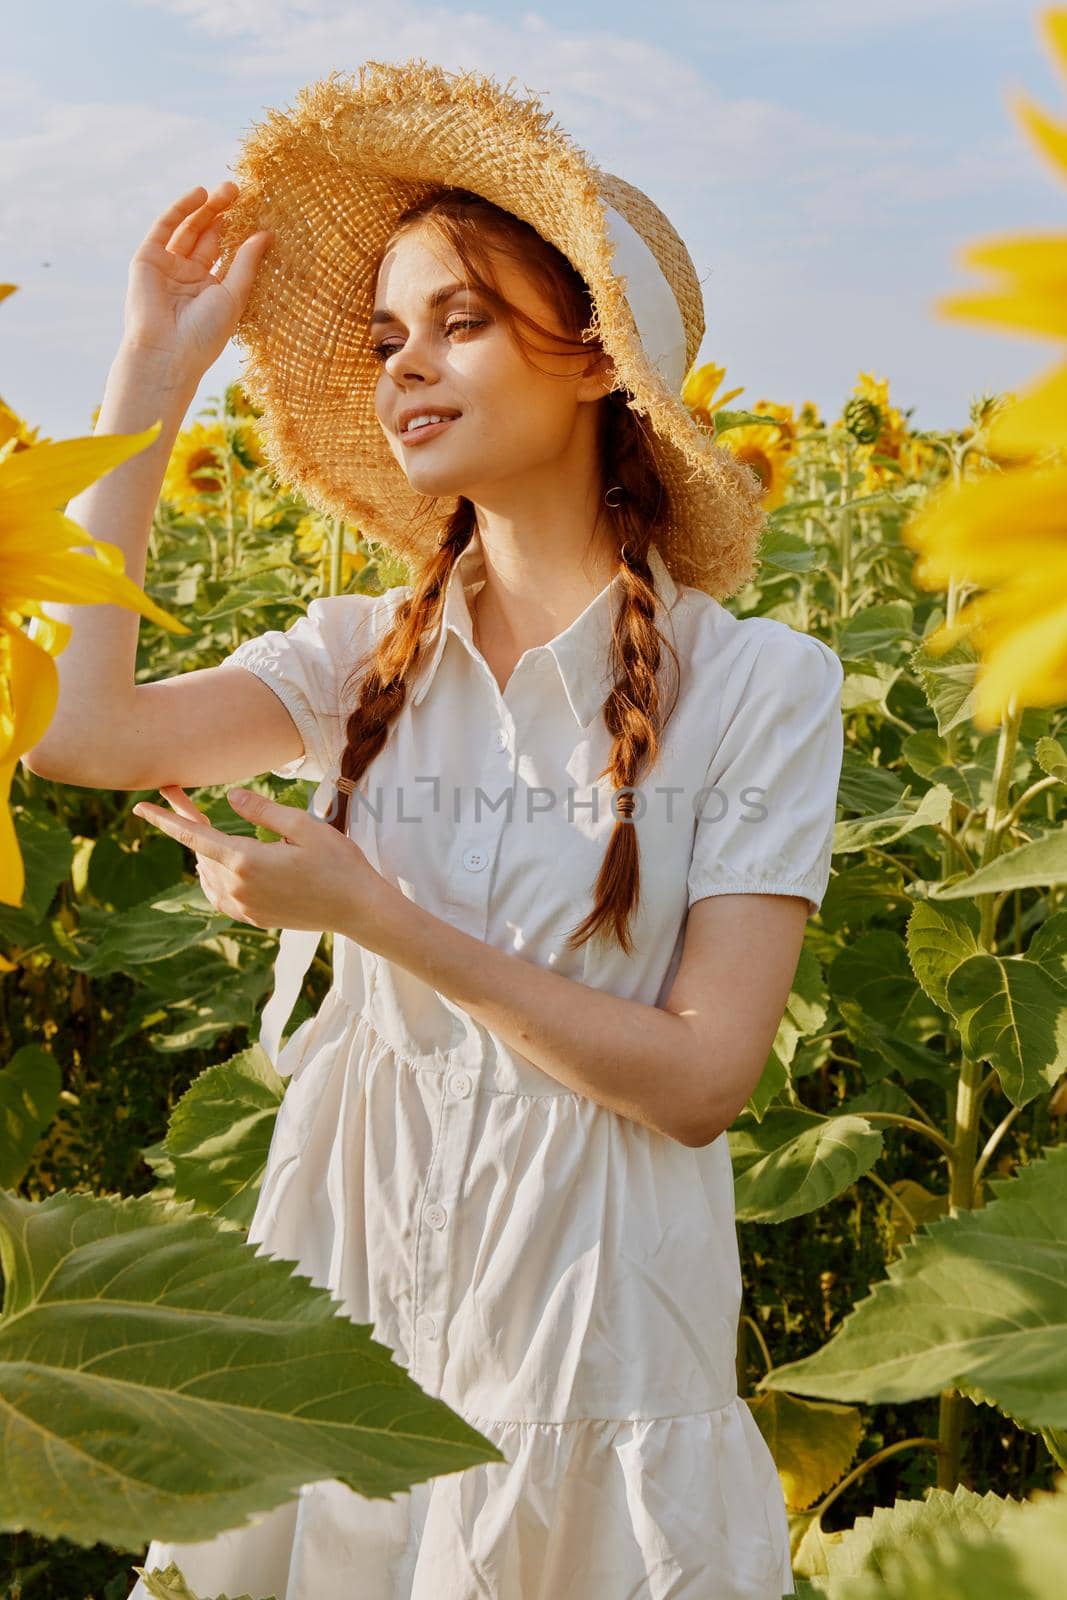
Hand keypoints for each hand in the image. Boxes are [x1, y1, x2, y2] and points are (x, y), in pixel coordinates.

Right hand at [122, 181, 272, 382]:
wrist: (167, 352)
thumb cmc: (204, 334)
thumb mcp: (233, 294)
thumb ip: (246, 262)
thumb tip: (266, 234)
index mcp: (209, 289)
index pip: (224, 252)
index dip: (237, 231)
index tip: (255, 211)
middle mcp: (187, 276)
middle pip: (206, 236)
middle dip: (221, 214)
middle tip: (238, 192)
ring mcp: (166, 267)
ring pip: (188, 229)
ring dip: (205, 208)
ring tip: (226, 190)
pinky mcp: (147, 260)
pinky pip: (165, 228)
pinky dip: (181, 209)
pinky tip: (199, 194)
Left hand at [131, 784, 388, 942]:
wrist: (358, 909)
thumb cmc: (338, 863)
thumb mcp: (304, 827)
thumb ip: (263, 811)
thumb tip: (231, 798)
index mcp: (247, 862)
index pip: (195, 836)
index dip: (165, 819)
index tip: (140, 806)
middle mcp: (239, 888)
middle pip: (201, 852)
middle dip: (191, 825)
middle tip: (184, 796)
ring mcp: (245, 907)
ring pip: (207, 875)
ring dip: (204, 851)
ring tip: (210, 828)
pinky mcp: (255, 919)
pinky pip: (219, 897)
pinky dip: (212, 878)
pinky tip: (218, 867)